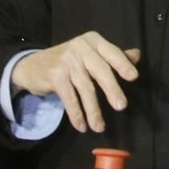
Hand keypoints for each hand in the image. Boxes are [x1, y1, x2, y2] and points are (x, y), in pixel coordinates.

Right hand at [12, 31, 141, 133]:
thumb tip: (137, 56)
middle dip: (112, 89)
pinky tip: (82, 126)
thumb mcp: (90, 54)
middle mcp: (80, 47)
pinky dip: (76, 114)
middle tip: (122, 106)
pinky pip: (70, 98)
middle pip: (101, 70)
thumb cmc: (68, 60)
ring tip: (99, 127)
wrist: (31, 65)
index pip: (112, 52)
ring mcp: (67, 61)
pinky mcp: (55, 75)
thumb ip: (113, 55)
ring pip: (86, 88)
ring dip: (93, 110)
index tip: (133, 77)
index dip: (123, 64)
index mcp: (93, 41)